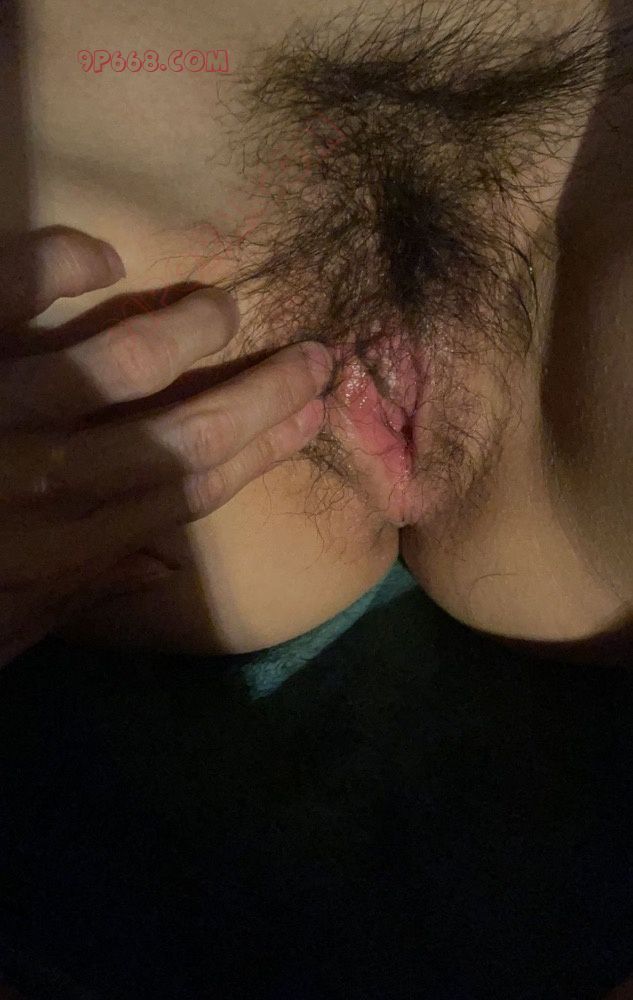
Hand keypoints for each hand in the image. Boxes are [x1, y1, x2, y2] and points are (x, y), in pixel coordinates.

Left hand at [0, 227, 331, 665]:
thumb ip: (71, 592)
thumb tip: (160, 559)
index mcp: (50, 553)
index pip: (182, 494)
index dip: (257, 454)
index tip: (311, 418)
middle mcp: (34, 484)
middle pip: (174, 436)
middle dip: (257, 399)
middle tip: (318, 357)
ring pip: (112, 364)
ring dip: (182, 331)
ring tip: (226, 310)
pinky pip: (5, 293)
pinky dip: (56, 265)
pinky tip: (103, 257)